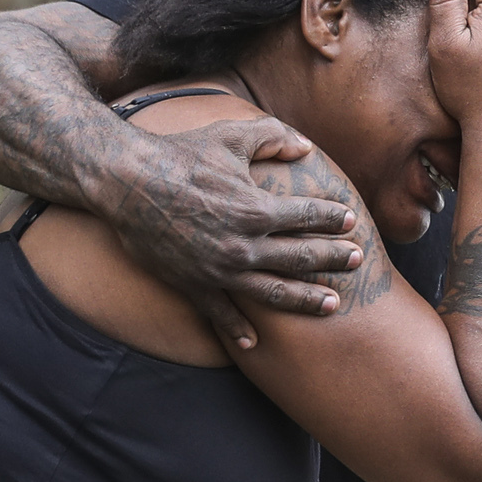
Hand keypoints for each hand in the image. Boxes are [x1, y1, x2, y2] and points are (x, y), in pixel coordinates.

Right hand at [107, 116, 362, 350]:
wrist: (125, 182)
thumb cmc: (179, 154)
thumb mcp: (229, 136)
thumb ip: (272, 137)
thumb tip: (305, 147)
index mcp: (256, 208)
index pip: (308, 216)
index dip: (332, 218)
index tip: (350, 221)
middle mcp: (245, 244)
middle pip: (302, 257)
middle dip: (333, 259)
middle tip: (356, 260)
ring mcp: (221, 270)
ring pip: (276, 292)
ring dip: (308, 300)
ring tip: (333, 304)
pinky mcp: (195, 285)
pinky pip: (223, 314)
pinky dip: (240, 331)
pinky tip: (256, 344)